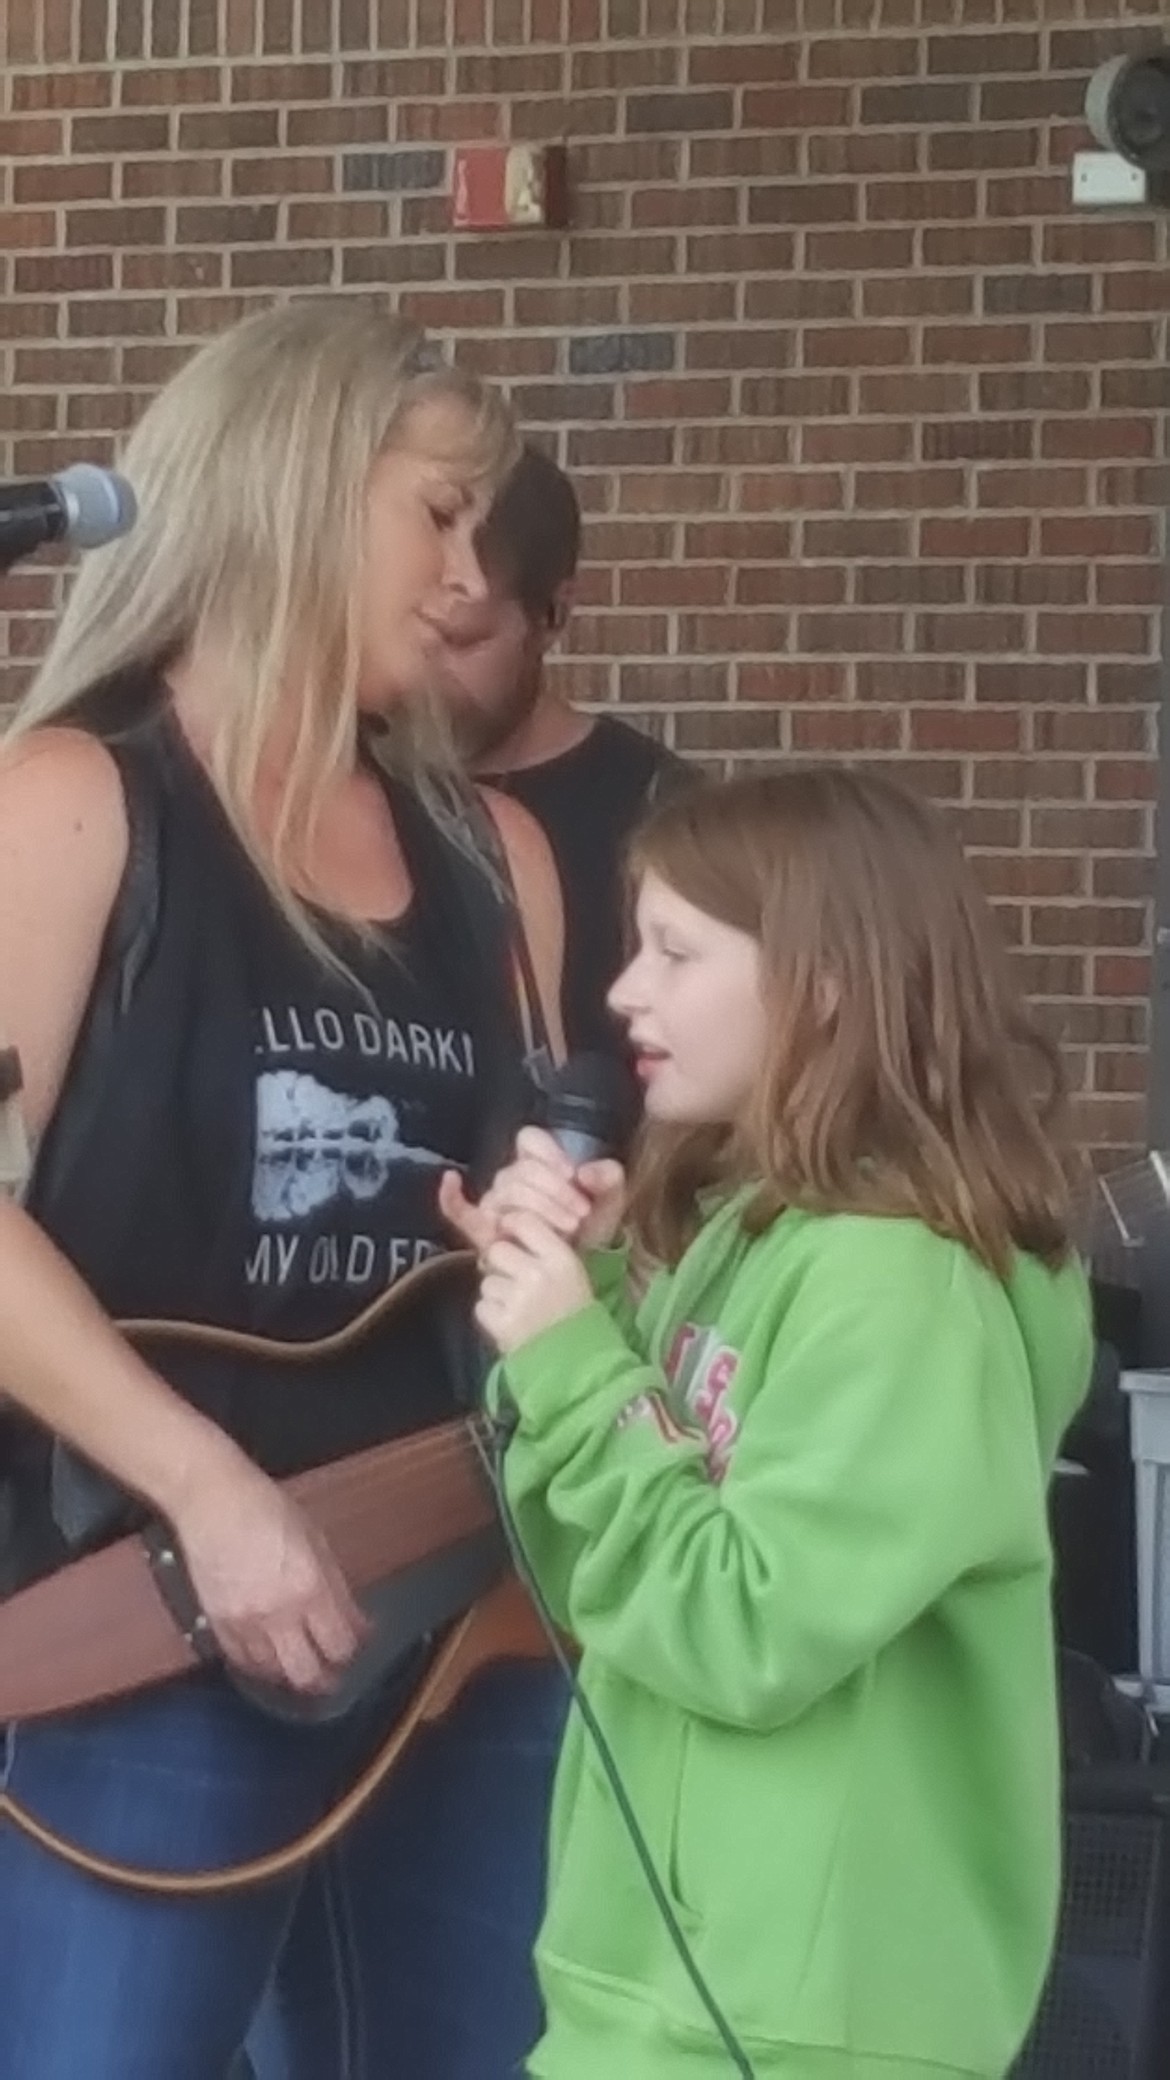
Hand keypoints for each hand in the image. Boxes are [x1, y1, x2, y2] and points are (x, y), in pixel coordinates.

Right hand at [169, 1443, 369, 1694]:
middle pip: (307, 1673)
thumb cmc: (266, 1509)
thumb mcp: (316, 1540)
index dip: (352, 1652)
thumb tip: (356, 1621)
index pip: (339, 1644)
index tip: (355, 1648)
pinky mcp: (219, 1624)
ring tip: (300, 1666)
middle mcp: (279, 1613)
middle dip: (325, 1679)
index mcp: (311, 1587)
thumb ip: (336, 1587)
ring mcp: (246, 1622)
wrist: (213, 1502)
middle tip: (332, 1675)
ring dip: (291, 1674)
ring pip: (274, 1674)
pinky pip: (242, 1662)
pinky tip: (269, 1659)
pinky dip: (259, 1666)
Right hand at [440, 1127, 625, 1259]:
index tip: (572, 1175)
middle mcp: (513, 1180)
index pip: (529, 1140)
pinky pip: (459, 1211)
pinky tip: (451, 1181)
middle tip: (580, 1215)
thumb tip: (585, 1173)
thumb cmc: (594, 1229)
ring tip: (568, 1228)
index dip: (549, 1153)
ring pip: (504, 1195)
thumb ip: (608, 1179)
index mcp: (540, 1162)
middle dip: (553, 1192)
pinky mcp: (485, 1232)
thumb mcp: (611, 1202)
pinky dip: (451, 1197)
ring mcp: (497, 1205)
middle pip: (519, 1171)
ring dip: (537, 1209)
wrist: (586, 1268)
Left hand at [475, 1208, 592, 1354]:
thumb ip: (542, 1250)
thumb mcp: (569, 1273)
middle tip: (513, 1279)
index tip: (509, 1234)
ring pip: (487, 1282)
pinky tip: (509, 1322)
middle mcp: (538, 1275)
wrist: (579, 1362)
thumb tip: (503, 1229)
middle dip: (499, 1263)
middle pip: (497, 1250)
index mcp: (561, 1259)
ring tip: (516, 1307)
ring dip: (496, 1293)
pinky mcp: (503, 1324)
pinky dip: (491, 1315)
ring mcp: (518, 1300)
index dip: (510, 1226)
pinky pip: (481, 1307)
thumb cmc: (574, 1314)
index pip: (524, 1222)